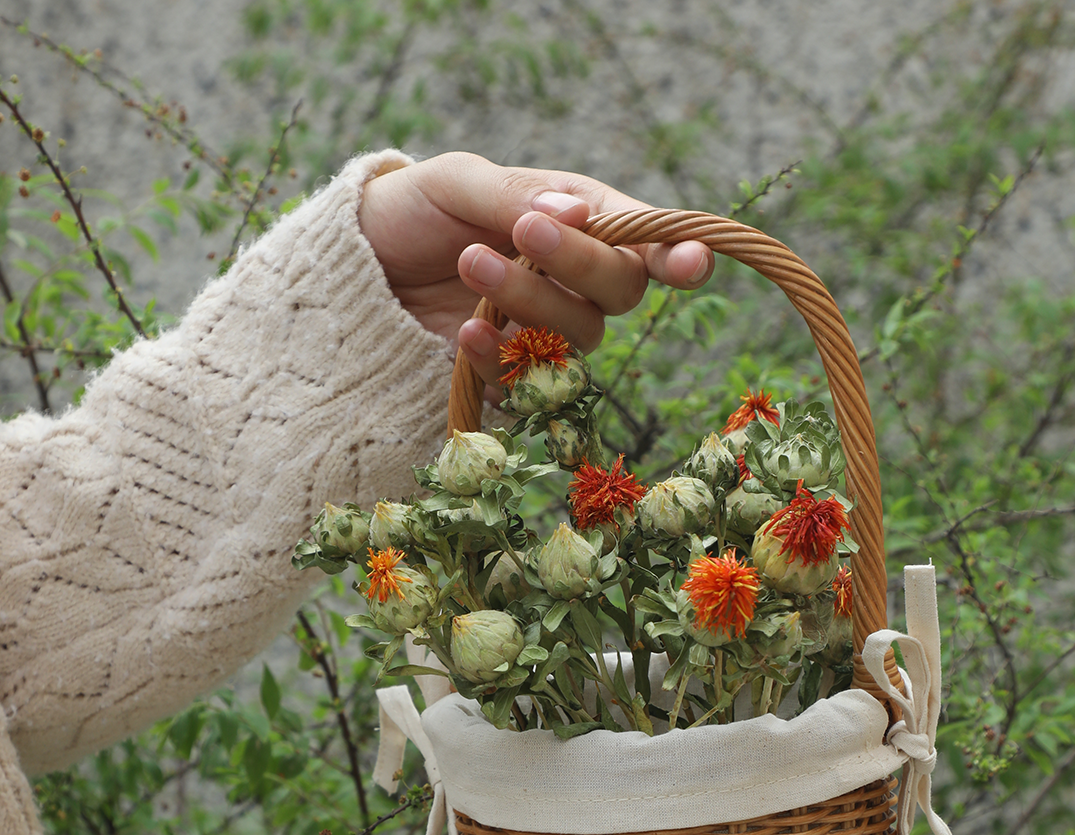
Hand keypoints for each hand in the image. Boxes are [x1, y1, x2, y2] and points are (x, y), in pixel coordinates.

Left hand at [358, 151, 713, 393]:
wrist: (357, 269)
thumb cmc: (415, 211)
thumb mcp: (457, 182)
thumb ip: (516, 195)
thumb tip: (577, 211)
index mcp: (581, 222)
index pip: (646, 242)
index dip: (679, 255)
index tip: (692, 265)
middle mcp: (576, 284)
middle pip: (620, 291)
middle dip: (575, 263)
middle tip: (523, 232)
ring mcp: (547, 335)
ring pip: (577, 336)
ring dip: (528, 301)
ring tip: (468, 263)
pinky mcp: (512, 380)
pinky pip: (529, 385)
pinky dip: (501, 359)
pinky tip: (464, 331)